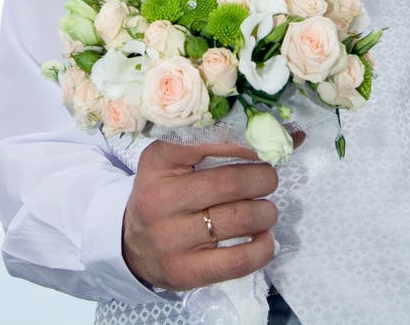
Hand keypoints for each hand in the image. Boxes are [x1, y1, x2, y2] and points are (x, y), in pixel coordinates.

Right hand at [122, 139, 280, 291]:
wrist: (132, 244)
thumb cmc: (163, 193)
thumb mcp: (173, 161)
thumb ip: (213, 144)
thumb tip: (278, 138)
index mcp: (158, 161)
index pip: (208, 143)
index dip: (243, 145)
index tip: (262, 148)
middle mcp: (160, 198)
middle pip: (230, 183)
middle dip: (263, 178)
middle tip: (268, 179)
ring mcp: (170, 238)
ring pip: (239, 219)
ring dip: (266, 212)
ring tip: (266, 210)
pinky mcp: (184, 272)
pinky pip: (237, 261)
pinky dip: (262, 248)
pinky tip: (264, 239)